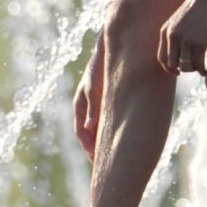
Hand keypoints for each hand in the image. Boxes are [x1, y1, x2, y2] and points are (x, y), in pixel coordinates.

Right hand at [73, 40, 105, 158]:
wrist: (114, 42)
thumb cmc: (102, 63)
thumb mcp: (95, 84)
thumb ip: (92, 105)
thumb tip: (88, 128)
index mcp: (81, 102)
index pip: (81, 132)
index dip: (89, 148)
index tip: (97, 162)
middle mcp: (88, 102)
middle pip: (89, 132)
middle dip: (95, 148)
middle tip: (104, 163)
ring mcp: (97, 98)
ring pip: (98, 125)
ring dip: (103, 139)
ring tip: (114, 153)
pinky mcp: (108, 95)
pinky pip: (107, 116)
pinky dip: (111, 127)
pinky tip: (124, 132)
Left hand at [158, 0, 206, 75]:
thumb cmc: (195, 8)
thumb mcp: (178, 20)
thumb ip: (174, 34)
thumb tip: (177, 52)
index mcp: (165, 32)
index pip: (161, 57)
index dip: (169, 68)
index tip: (177, 71)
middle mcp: (173, 37)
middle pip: (173, 64)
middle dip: (182, 69)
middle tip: (192, 67)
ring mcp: (186, 40)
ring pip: (186, 66)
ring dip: (193, 69)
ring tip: (200, 66)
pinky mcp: (200, 42)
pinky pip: (199, 64)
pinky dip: (202, 70)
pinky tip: (206, 70)